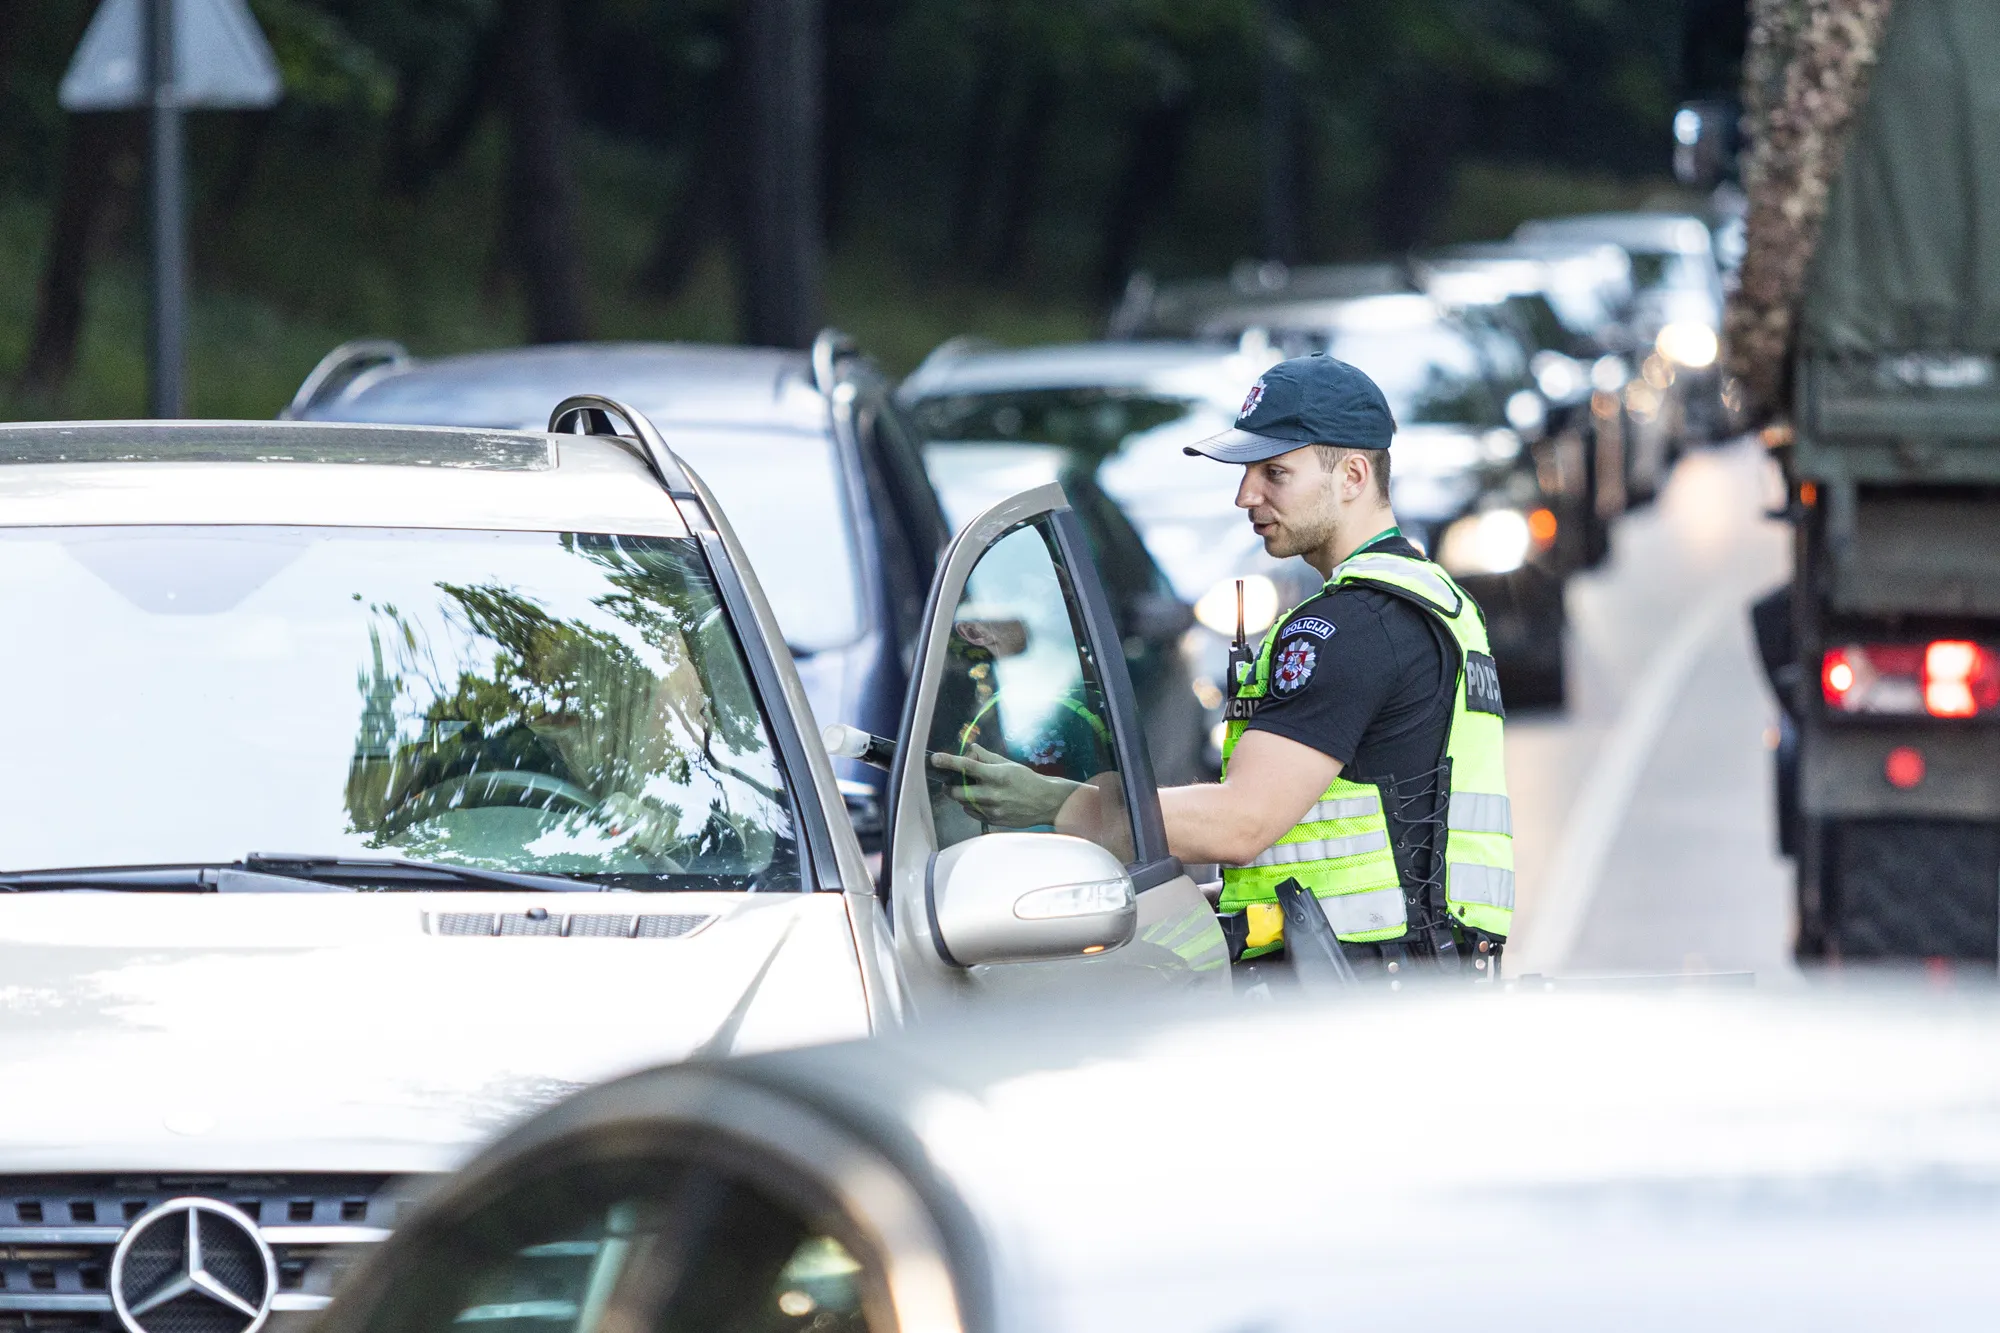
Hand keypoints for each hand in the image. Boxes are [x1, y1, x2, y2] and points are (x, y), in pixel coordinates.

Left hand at [931, 744, 1077, 826]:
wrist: (1045, 803)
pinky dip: (971, 806)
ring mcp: (992, 810)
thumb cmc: (1027, 780)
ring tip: (973, 790)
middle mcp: (992, 794)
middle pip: (957, 791)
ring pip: (963, 803)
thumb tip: (970, 750)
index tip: (935, 758)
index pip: (967, 766)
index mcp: (996, 775)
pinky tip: (981, 800)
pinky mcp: (993, 821)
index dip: (949, 762)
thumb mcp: (1008, 764)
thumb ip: (986, 757)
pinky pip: (971, 813)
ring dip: (961, 796)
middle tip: (950, 781)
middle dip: (950, 786)